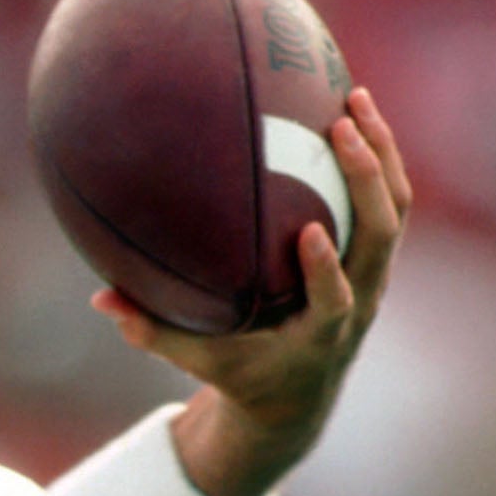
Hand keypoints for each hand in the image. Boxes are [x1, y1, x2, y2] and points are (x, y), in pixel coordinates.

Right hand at [99, 84, 411, 495]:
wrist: (298, 397)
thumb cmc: (242, 375)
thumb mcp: (198, 362)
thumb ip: (152, 332)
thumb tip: (100, 298)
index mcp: (319, 334)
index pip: (334, 301)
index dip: (327, 269)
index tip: (312, 230)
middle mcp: (359, 302)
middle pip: (380, 238)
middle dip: (366, 180)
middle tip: (340, 126)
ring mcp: (375, 276)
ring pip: (396, 209)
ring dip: (382, 153)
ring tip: (356, 97)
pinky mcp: (377, 257)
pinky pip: (389, 199)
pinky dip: (378, 154)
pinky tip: (353, 109)